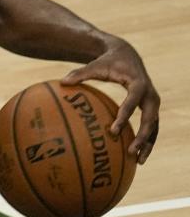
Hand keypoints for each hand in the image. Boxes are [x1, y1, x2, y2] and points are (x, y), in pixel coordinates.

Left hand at [61, 41, 160, 163]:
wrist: (127, 55)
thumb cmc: (108, 62)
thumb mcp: (95, 65)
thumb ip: (79, 73)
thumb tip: (62, 82)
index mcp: (138, 84)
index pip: (132, 102)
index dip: (124, 116)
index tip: (113, 131)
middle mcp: (150, 94)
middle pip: (150, 119)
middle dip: (142, 136)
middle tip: (131, 150)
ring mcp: (153, 103)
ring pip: (155, 127)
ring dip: (148, 144)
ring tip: (139, 162)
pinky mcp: (152, 109)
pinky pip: (152, 128)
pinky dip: (147, 141)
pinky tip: (138, 156)